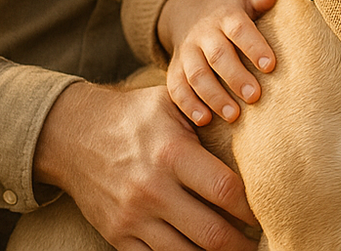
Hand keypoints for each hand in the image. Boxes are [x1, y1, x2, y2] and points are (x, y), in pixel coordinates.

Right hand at [34, 82, 257, 250]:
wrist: (73, 136)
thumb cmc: (134, 116)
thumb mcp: (170, 105)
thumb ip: (208, 114)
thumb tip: (255, 124)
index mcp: (172, 154)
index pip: (225, 190)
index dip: (252, 207)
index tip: (267, 209)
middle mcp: (153, 190)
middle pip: (212, 232)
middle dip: (242, 243)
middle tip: (259, 241)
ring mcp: (133, 218)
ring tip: (235, 250)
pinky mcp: (118, 236)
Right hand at [159, 0, 288, 124]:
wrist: (187, 11)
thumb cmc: (229, 9)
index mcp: (226, 15)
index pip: (240, 29)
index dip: (254, 46)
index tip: (270, 65)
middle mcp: (204, 34)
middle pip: (218, 55)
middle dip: (236, 76)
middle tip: (255, 96)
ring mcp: (187, 52)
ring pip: (196, 74)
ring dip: (213, 96)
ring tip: (233, 115)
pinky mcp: (174, 69)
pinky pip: (176, 88)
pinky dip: (188, 105)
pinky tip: (203, 120)